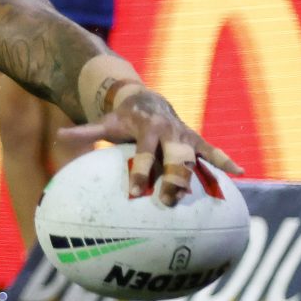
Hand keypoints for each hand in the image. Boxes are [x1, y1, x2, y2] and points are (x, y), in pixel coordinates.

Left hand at [57, 92, 241, 206]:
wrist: (145, 99)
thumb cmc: (121, 119)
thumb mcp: (104, 123)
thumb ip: (85, 132)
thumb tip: (60, 135)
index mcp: (146, 130)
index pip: (143, 154)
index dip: (139, 173)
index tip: (133, 194)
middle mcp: (169, 132)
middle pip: (174, 158)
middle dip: (172, 180)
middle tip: (167, 201)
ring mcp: (184, 135)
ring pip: (194, 158)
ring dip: (196, 178)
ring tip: (201, 197)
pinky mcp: (195, 140)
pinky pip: (212, 151)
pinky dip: (225, 160)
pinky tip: (239, 172)